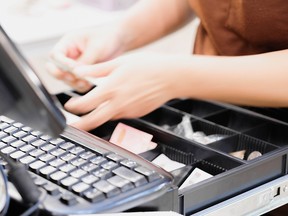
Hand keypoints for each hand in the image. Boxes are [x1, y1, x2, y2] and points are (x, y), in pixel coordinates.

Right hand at [46, 24, 126, 91]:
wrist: (119, 41)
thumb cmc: (106, 37)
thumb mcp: (96, 47)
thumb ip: (85, 60)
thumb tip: (75, 72)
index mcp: (68, 43)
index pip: (55, 55)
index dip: (60, 63)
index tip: (72, 68)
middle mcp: (69, 56)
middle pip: (56, 69)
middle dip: (63, 76)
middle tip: (74, 78)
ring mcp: (76, 66)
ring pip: (67, 79)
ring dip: (74, 83)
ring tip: (86, 82)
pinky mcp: (84, 74)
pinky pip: (79, 84)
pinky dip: (83, 86)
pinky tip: (91, 83)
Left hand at [64, 53, 183, 130]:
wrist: (171, 78)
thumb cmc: (148, 67)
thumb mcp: (120, 63)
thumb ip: (97, 70)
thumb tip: (79, 71)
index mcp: (111, 89)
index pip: (85, 104)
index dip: (73, 107)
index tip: (69, 105)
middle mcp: (118, 104)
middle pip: (93, 121)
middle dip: (79, 125)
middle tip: (71, 126)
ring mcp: (128, 111)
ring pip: (107, 118)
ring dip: (97, 116)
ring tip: (94, 108)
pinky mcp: (136, 114)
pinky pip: (120, 115)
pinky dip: (113, 112)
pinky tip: (116, 103)